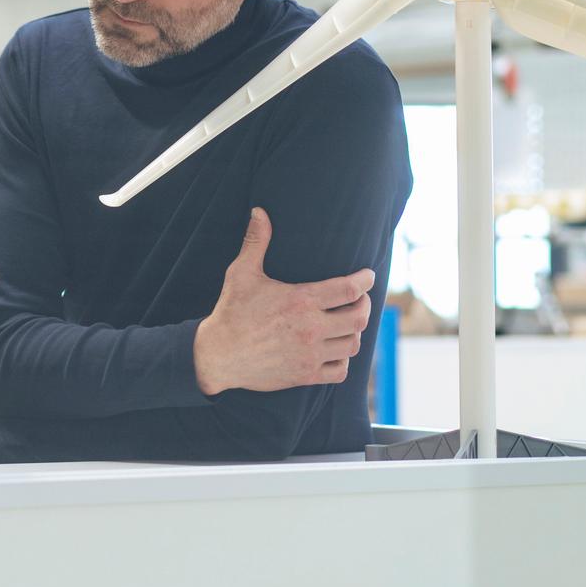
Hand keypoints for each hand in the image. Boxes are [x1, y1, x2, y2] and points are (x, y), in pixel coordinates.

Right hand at [193, 208, 373, 396]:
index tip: (368, 276)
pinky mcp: (305, 375)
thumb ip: (256, 241)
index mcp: (300, 300)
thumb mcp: (242, 272)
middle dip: (365, 305)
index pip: (348, 289)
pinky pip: (340, 371)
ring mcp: (310, 354)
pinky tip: (336, 350)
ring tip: (348, 323)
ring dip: (354, 332)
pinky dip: (344, 360)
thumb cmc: (231, 311)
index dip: (364, 281)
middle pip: (358, 318)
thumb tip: (259, 211)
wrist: (218, 355)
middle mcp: (310, 328)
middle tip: (360, 299)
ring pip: (352, 344)